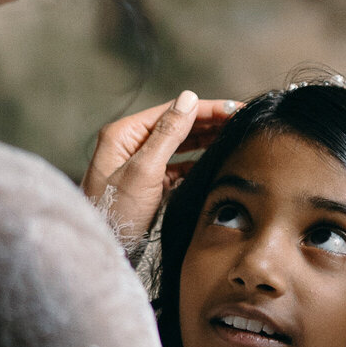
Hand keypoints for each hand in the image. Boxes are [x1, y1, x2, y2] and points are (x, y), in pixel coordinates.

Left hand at [81, 93, 239, 238]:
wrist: (103, 248)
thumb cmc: (115, 212)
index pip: (172, 111)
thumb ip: (168, 134)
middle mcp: (130, 144)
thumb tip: (188, 98)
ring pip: (178, 145)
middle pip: (177, 125)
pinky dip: (195, 162)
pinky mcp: (146, 183)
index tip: (236, 108)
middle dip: (209, 122)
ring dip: (205, 140)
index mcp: (124, 133)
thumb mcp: (144, 170)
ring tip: (233, 135)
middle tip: (242, 120)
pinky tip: (213, 160)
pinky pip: (176, 165)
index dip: (206, 109)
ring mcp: (138, 164)